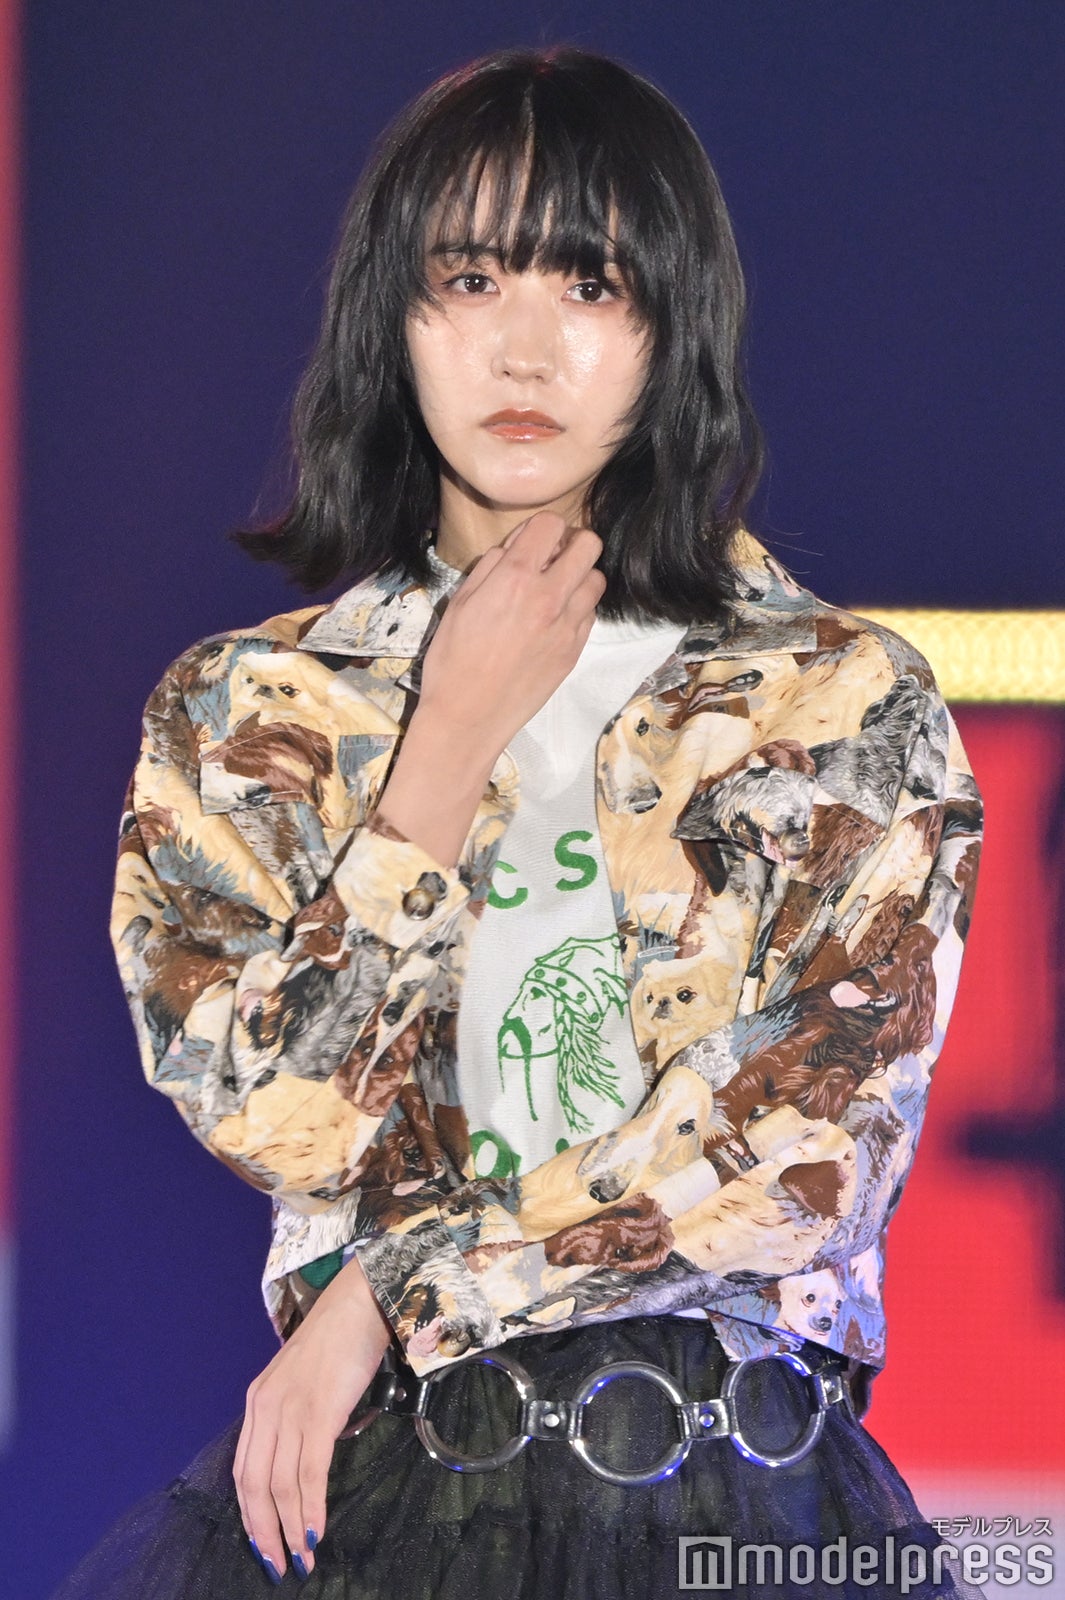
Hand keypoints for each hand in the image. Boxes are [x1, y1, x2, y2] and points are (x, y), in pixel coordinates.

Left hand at [233, 1254, 393, 1581]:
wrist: (359, 1303)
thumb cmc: (339, 1341)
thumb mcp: (304, 1382)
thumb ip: (295, 1416)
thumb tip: (303, 1462)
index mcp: (258, 1402)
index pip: (244, 1470)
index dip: (250, 1514)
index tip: (264, 1545)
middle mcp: (266, 1408)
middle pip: (254, 1484)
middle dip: (265, 1531)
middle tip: (277, 1566)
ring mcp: (290, 1409)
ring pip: (280, 1484)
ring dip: (290, 1528)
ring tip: (301, 1559)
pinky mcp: (318, 1411)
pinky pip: (309, 1470)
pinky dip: (310, 1507)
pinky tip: (315, 1532)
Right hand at [417, 509, 605, 760]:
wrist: (469, 717)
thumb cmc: (453, 661)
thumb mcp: (459, 603)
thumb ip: (490, 567)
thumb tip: (514, 549)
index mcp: (514, 578)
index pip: (550, 524)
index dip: (540, 527)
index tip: (529, 542)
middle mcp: (548, 597)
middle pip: (589, 544)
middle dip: (571, 543)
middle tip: (551, 559)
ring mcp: (567, 626)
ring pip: (596, 579)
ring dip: (578, 576)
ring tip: (555, 590)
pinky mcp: (575, 650)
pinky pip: (590, 613)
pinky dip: (577, 607)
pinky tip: (554, 620)